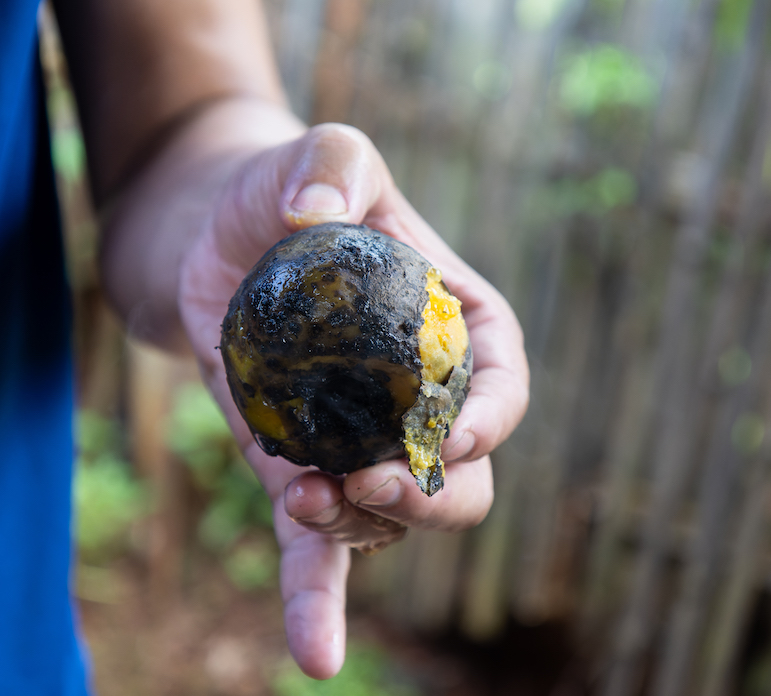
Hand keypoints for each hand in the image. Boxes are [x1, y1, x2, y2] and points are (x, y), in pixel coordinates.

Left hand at [178, 123, 528, 676]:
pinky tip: (316, 655)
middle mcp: (424, 401)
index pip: (504, 385)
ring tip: (303, 494)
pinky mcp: (306, 472)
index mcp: (460, 330)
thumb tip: (322, 217)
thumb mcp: (322, 156)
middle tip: (373, 477)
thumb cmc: (289, 194)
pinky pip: (323, 553)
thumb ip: (334, 162)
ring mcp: (367, 446)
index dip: (496, 419)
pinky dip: (322, 601)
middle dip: (432, 494)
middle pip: (465, 479)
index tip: (459, 433)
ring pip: (397, 521)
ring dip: (365, 527)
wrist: (222, 242)